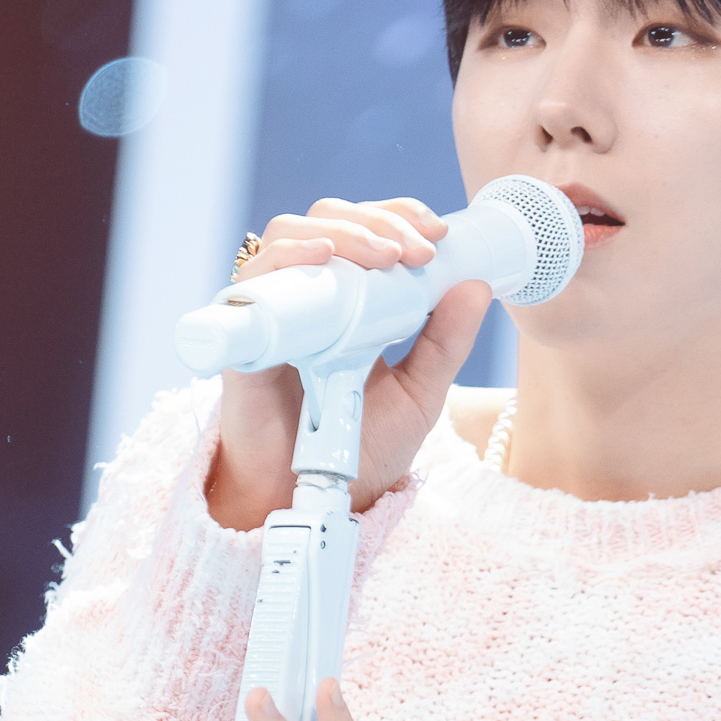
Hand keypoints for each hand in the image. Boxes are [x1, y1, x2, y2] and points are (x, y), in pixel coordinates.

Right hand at [209, 196, 491, 527]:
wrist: (315, 504)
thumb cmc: (358, 452)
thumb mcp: (419, 395)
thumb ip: (445, 344)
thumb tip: (477, 286)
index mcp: (348, 302)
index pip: (365, 231)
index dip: (397, 216)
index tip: (438, 233)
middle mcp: (308, 297)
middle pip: (329, 221)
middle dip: (378, 221)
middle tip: (418, 248)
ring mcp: (274, 312)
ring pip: (291, 235)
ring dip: (343, 232)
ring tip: (383, 254)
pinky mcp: (243, 337)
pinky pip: (252, 279)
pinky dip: (287, 256)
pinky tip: (322, 256)